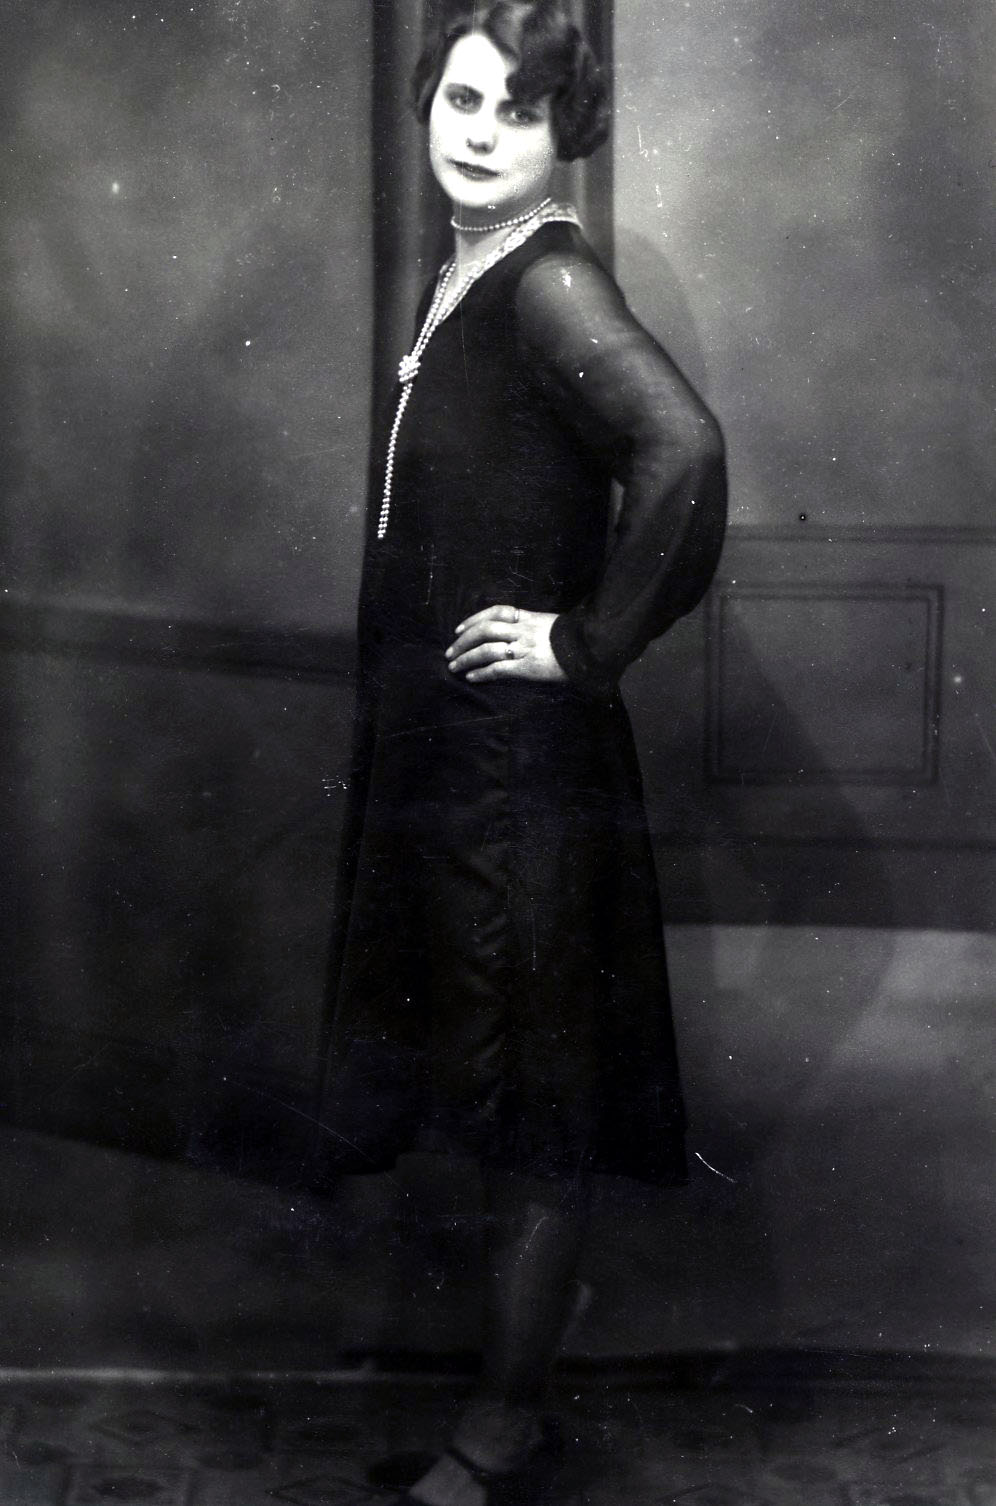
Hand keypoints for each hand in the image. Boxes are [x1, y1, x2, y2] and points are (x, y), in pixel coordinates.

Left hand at [445, 604, 566, 683]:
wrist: (590, 648)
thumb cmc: (573, 638)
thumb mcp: (550, 623)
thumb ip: (531, 625)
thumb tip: (514, 632)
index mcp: (527, 618)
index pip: (495, 612)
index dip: (473, 619)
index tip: (459, 629)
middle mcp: (521, 631)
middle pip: (484, 631)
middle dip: (463, 641)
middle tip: (450, 651)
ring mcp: (523, 649)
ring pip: (486, 650)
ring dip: (466, 658)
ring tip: (454, 666)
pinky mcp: (526, 667)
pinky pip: (497, 669)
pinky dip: (481, 673)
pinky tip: (471, 677)